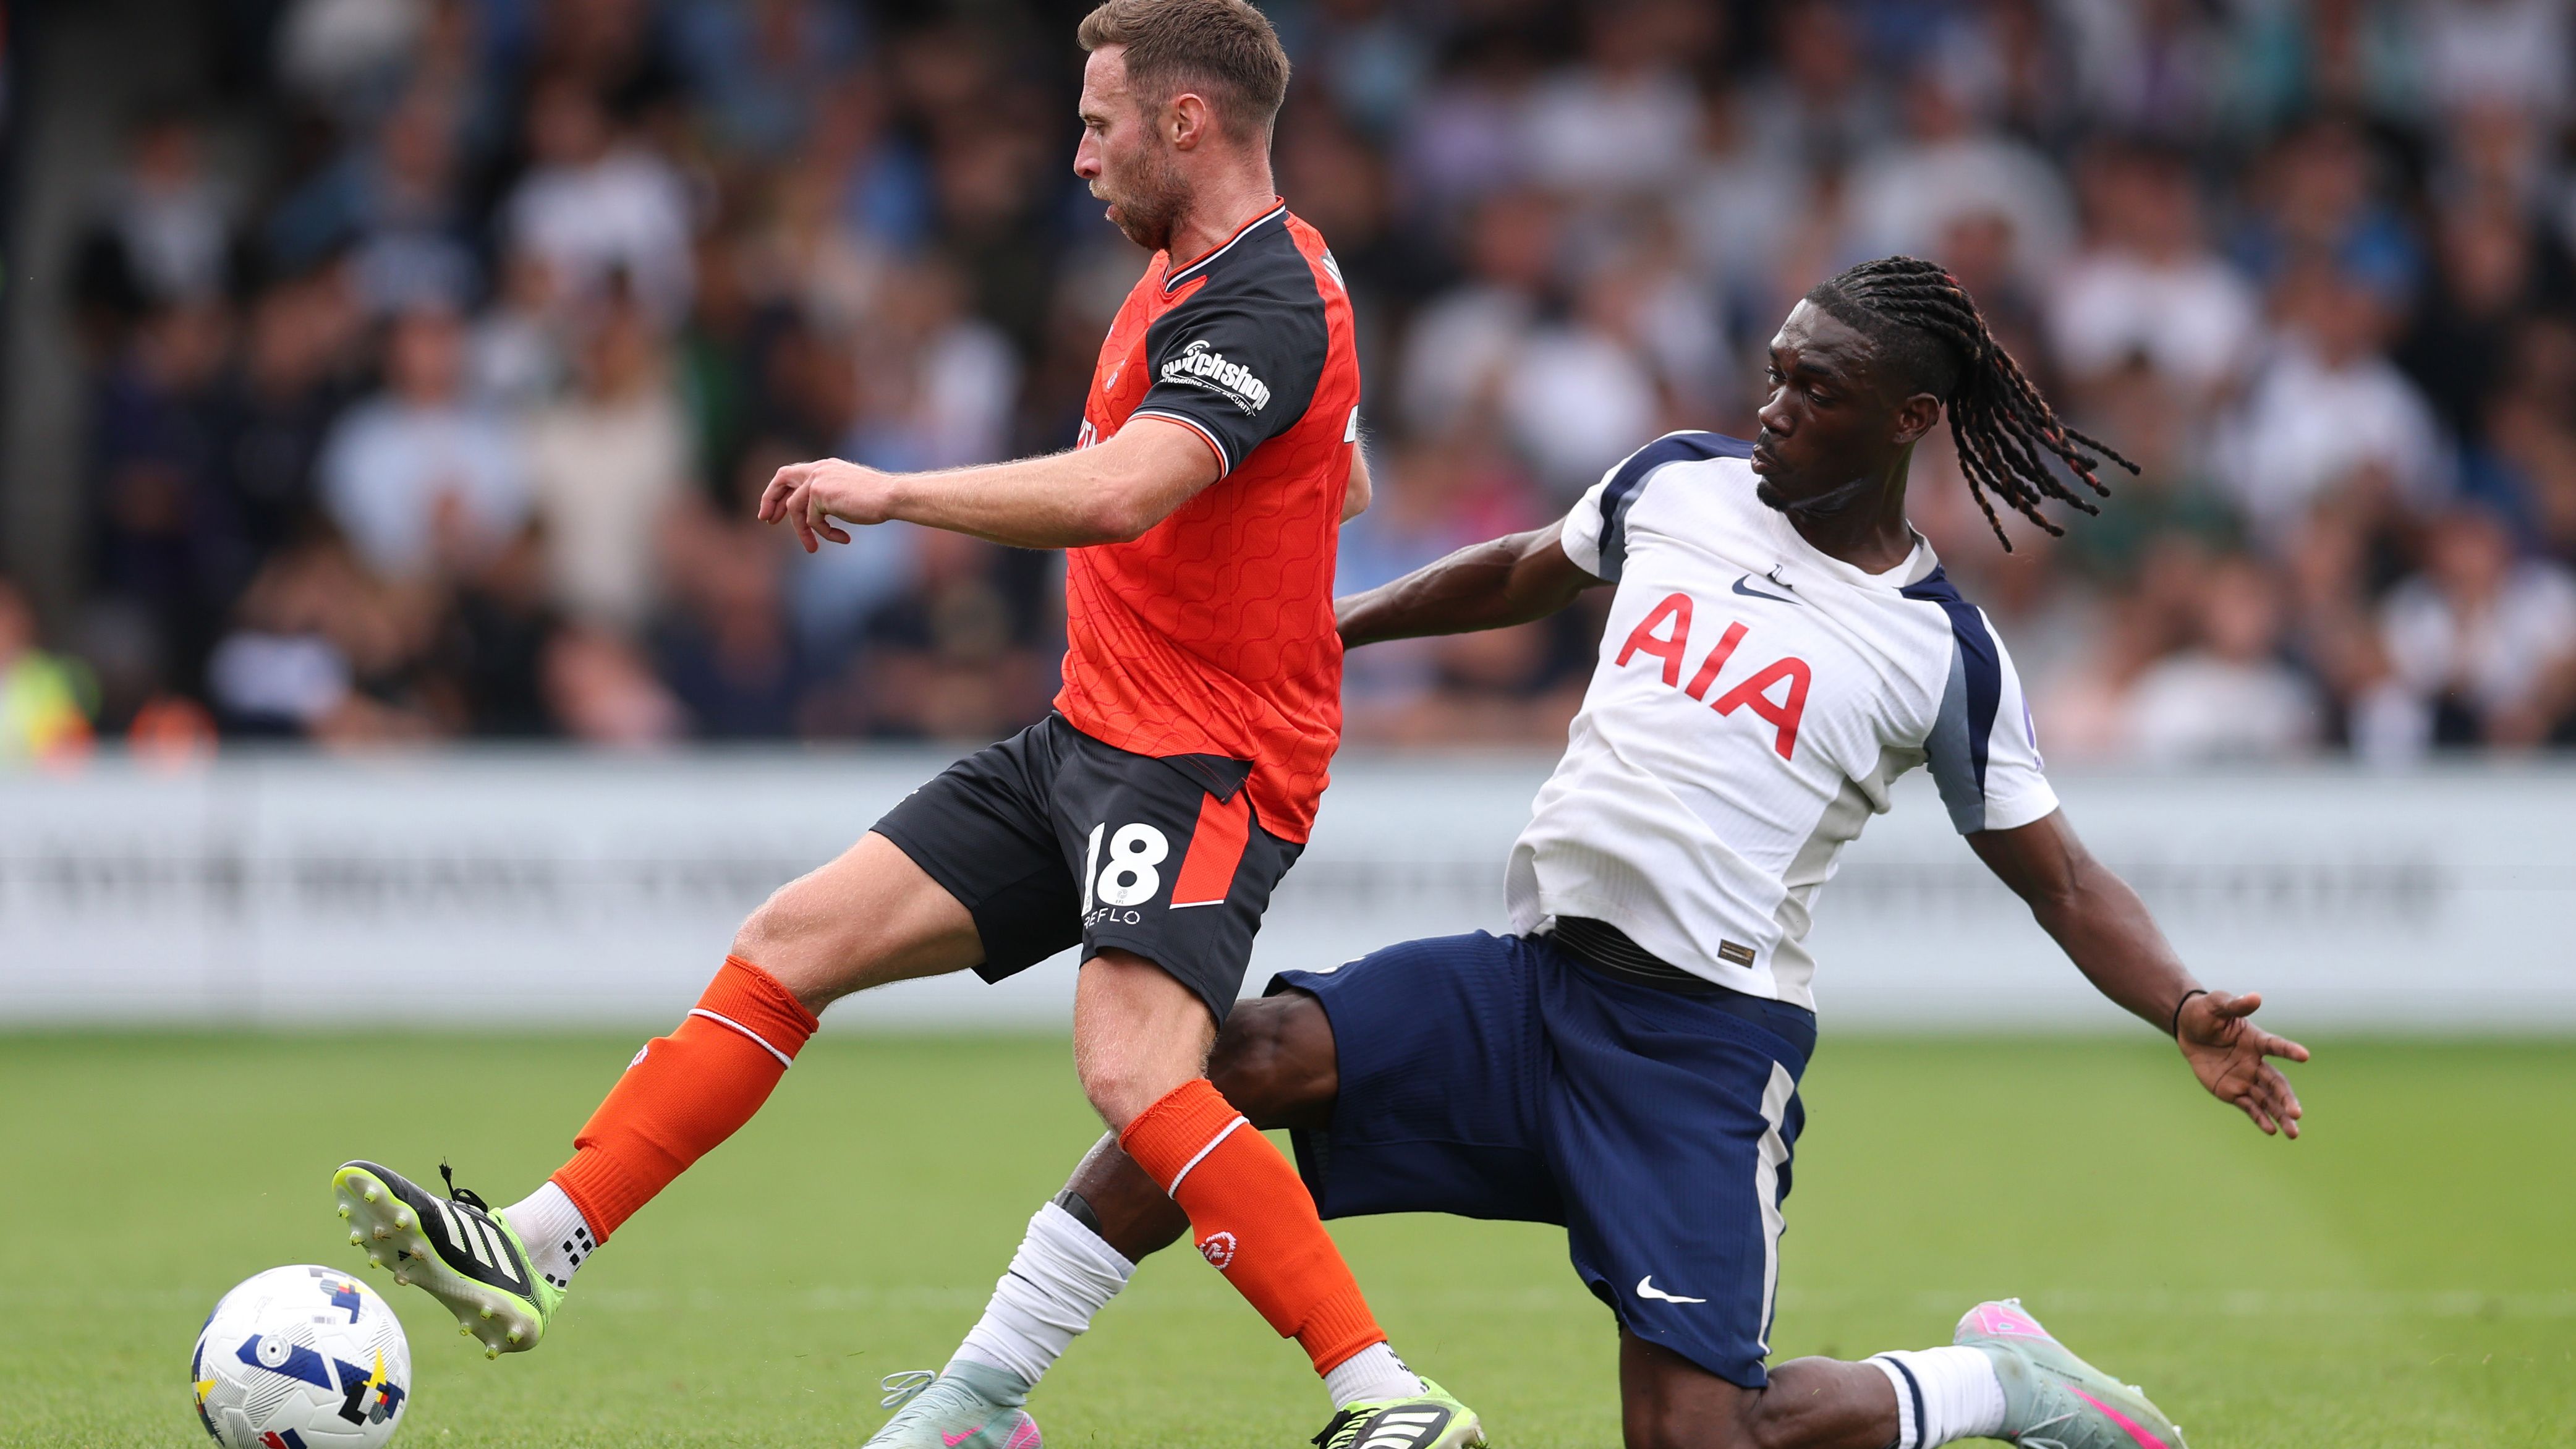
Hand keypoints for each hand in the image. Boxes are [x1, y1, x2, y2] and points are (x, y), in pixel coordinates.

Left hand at [756, 459, 899, 551]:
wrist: (890, 497)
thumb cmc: (877, 499)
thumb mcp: (847, 493)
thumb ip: (828, 497)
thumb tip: (814, 513)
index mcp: (825, 467)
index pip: (792, 474)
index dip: (779, 491)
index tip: (774, 511)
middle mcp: (818, 469)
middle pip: (782, 478)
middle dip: (770, 499)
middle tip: (766, 520)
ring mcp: (817, 480)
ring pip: (796, 509)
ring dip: (802, 532)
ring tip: (812, 548)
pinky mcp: (819, 493)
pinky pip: (813, 520)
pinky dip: (825, 533)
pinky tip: (843, 538)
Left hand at [2177, 990, 2309, 1137]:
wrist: (2189, 1030)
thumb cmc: (2205, 1013)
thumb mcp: (2216, 1005)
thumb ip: (2235, 1004)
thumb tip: (2255, 996)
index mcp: (2256, 1040)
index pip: (2275, 1046)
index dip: (2289, 1050)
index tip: (2305, 1055)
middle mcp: (2256, 1062)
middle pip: (2276, 1083)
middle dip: (2287, 1098)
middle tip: (2298, 1114)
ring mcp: (2246, 1079)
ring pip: (2267, 1100)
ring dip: (2280, 1115)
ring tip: (2294, 1133)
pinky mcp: (2234, 1091)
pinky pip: (2249, 1107)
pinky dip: (2260, 1118)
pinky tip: (2272, 1131)